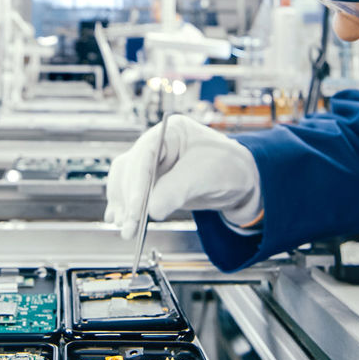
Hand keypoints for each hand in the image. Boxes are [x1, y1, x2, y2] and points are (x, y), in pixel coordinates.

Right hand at [104, 117, 261, 238]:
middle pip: (131, 169)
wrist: (239, 181)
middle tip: (130, 224)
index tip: (136, 205)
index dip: (137, 180)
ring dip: (123, 206)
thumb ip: (178, 190)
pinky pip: (131, 194)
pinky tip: (119, 221)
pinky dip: (125, 208)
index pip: (145, 153)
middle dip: (129, 198)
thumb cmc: (228, 167)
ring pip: (125, 182)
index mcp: (171, 131)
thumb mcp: (207, 175)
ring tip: (126, 228)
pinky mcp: (152, 184)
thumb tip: (152, 210)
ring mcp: (152, 165)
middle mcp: (157, 146)